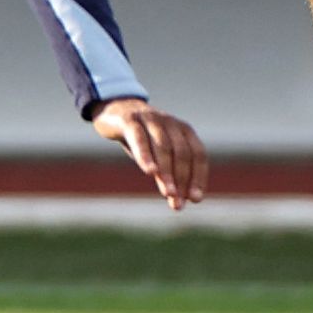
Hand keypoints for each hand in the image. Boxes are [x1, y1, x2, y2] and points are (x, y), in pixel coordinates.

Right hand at [92, 97, 208, 210]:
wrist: (114, 109)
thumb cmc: (141, 138)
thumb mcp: (157, 154)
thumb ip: (168, 173)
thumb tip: (179, 203)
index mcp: (183, 129)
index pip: (197, 154)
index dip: (198, 177)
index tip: (195, 199)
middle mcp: (170, 122)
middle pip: (181, 152)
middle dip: (181, 179)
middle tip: (178, 203)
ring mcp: (150, 118)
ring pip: (163, 147)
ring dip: (166, 172)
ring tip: (168, 194)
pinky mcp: (129, 119)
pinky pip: (139, 138)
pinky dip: (146, 155)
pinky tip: (149, 172)